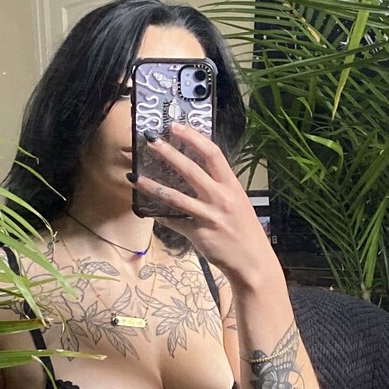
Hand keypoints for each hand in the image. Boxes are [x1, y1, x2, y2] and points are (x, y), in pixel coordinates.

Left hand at [133, 120, 277, 291]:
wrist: (253, 262)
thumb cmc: (245, 230)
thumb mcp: (238, 203)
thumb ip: (219, 188)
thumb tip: (195, 174)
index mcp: (232, 186)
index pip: (213, 154)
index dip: (194, 138)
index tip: (176, 127)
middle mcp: (221, 198)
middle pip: (191, 170)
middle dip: (169, 153)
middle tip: (151, 141)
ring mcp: (209, 216)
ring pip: (176, 197)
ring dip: (152, 185)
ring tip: (135, 176)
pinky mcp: (198, 234)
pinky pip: (173, 222)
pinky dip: (159, 215)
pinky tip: (146, 209)